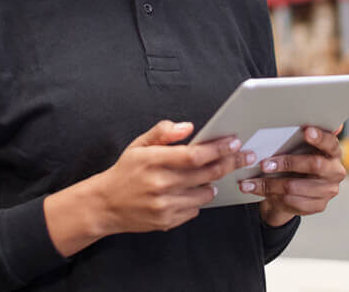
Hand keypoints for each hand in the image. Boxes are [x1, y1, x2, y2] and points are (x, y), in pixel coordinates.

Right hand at [93, 120, 254, 234]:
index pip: (195, 155)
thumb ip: (163, 132)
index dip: (218, 148)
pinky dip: (197, 199)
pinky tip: (190, 191)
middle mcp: (160, 184)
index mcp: (154, 160)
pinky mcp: (167, 221)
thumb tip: (188, 127)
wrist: (104, 205)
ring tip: (210, 176)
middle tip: (244, 156)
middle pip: (207, 174)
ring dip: (213, 183)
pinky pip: (195, 210)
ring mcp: (164, 205)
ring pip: (205, 194)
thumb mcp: (138, 145)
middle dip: (230, 163)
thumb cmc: (124, 172)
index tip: (233, 142)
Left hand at [240, 126, 345, 226]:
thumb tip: (296, 114)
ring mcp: (328, 191)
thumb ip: (299, 136)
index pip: (330, 143)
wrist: (293, 190)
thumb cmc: (295, 160)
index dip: (320, 137)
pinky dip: (271, 195)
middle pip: (314, 165)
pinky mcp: (318, 205)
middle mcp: (335, 171)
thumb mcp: (298, 147)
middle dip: (287, 163)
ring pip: (296, 187)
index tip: (306, 131)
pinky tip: (256, 190)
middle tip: (264, 163)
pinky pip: (292, 201)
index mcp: (333, 152)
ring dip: (269, 184)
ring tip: (249, 182)